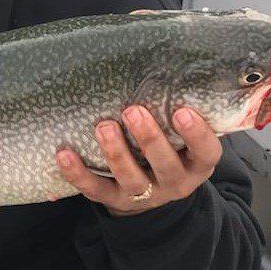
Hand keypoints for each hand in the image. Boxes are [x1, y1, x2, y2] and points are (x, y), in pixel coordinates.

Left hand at [56, 106, 221, 216]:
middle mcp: (174, 183)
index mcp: (196, 165)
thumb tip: (177, 69)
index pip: (206, 153)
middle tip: (133, 111)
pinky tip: (65, 154)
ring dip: (116, 152)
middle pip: (165, 165)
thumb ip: (183, 115)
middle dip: (149, 138)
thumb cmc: (171, 150)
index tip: (183, 111)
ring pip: (130, 178)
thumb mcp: (186, 140)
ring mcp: (144, 195)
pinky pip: (94, 189)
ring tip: (103, 126)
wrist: (153, 196)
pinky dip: (78, 173)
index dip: (197, 135)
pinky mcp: (114, 200)